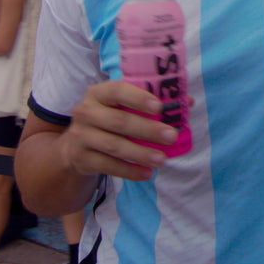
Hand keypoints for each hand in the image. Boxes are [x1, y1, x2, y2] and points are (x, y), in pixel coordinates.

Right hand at [60, 80, 176, 181]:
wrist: (75, 146)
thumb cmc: (108, 119)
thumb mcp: (121, 107)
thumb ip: (151, 102)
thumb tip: (187, 101)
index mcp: (98, 93)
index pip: (117, 90)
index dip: (138, 98)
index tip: (159, 107)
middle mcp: (85, 111)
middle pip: (119, 121)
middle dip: (147, 130)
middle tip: (171, 136)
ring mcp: (81, 136)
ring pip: (114, 146)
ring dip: (140, 153)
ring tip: (162, 159)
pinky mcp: (81, 158)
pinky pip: (108, 166)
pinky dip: (129, 171)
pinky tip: (146, 173)